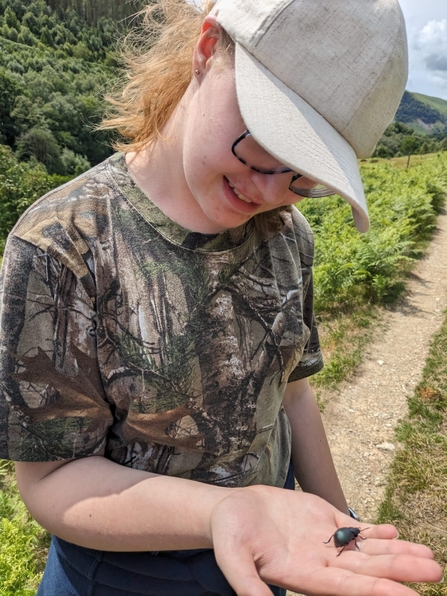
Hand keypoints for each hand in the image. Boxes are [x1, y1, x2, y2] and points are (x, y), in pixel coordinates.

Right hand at [209, 485, 441, 595]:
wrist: (230, 510)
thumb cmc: (228, 534)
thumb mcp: (234, 558)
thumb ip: (249, 585)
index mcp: (302, 575)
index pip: (346, 587)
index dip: (376, 590)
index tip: (406, 595)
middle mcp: (319, 562)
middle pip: (366, 569)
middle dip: (400, 570)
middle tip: (434, 570)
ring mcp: (323, 541)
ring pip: (366, 549)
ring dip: (397, 552)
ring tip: (428, 555)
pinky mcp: (321, 520)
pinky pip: (353, 528)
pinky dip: (375, 531)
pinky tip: (395, 532)